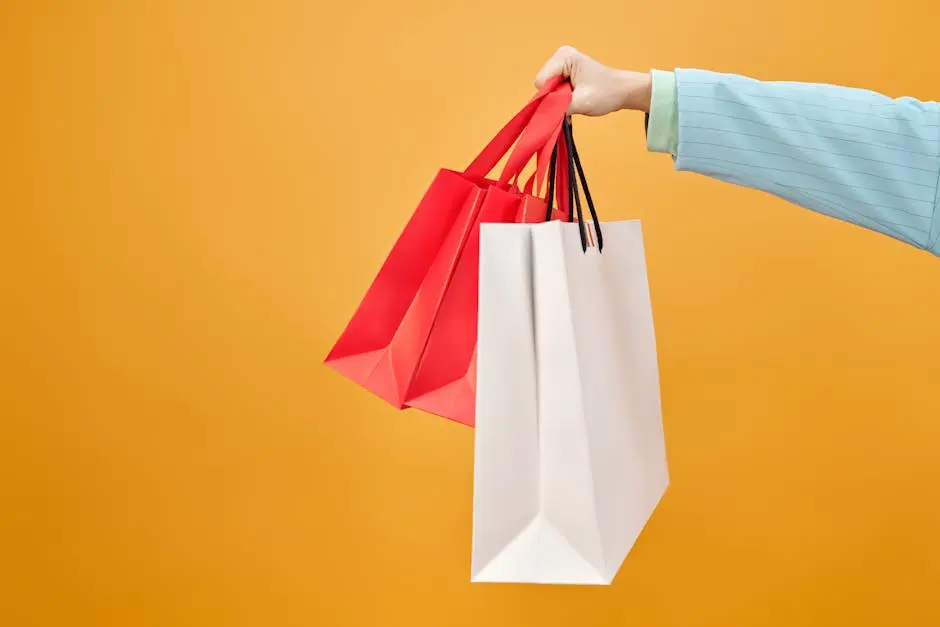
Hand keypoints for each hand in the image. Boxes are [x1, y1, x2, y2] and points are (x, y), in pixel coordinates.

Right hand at [535, 46, 651, 115]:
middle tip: (574, 100)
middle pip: (543, 85)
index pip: (541, 82)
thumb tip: (541, 114)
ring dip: (558, 99)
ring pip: (547, 89)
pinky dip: (561, 98)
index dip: (551, 97)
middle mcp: (560, 56)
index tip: (569, 100)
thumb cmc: (606, 93)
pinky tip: (574, 98)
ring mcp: (562, 62)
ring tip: (576, 99)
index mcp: (564, 57)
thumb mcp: (581, 103)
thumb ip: (559, 107)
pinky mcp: (564, 70)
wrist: (622, 90)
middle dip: (555, 97)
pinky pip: (553, 88)